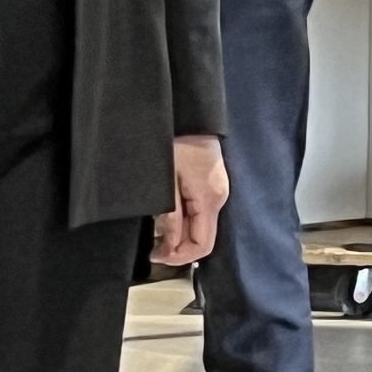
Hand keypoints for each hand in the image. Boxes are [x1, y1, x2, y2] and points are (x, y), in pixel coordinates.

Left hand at [155, 135, 228, 268]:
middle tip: (153, 247)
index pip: (202, 245)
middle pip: (203, 237)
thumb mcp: (167, 181)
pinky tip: (168, 215)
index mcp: (210, 200)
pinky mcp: (211, 183)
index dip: (179, 257)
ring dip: (180, 233)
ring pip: (200, 225)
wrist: (188, 114)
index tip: (156, 256)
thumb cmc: (176, 142)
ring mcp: (217, 190)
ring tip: (156, 231)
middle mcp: (219, 198)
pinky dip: (184, 220)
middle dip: (178, 247)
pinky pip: (200, 211)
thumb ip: (171, 214)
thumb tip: (169, 243)